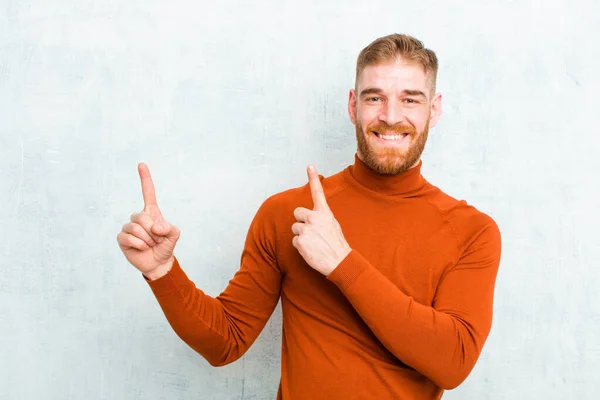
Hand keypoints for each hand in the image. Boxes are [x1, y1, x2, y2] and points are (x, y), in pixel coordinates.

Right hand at [117, 163, 179, 279]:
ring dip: (147, 239)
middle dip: (152, 231)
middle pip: (141, 216)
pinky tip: (142, 248)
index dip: (145, 179)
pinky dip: (139, 245)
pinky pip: (129, 238)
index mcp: (151, 212)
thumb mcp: (174, 235)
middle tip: (156, 239)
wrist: (158, 263)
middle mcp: (139, 217)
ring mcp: (129, 227)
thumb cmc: (165, 246)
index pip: (148, 192)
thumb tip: (154, 226)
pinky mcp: (122, 238)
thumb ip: (170, 228)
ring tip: (150, 245)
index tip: (141, 164)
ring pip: (135, 228)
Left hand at [292, 165, 351, 275]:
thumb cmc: (337, 244)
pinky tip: (311, 250)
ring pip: (295, 228)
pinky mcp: (299, 241)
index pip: (318, 192)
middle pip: (297, 212)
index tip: (309, 166)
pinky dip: (300, 246)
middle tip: (310, 231)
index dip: (313, 178)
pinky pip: (294, 241)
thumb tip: (310, 217)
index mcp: (324, 213)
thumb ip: (321, 218)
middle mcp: (314, 218)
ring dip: (301, 235)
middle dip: (300, 221)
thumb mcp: (333, 225)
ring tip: (313, 243)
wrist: (339, 262)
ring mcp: (306, 229)